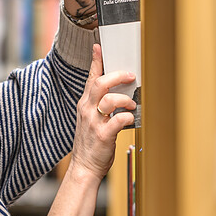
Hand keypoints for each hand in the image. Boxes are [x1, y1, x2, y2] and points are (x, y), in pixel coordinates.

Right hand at [71, 45, 134, 179]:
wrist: (84, 168)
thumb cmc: (91, 145)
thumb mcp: (90, 120)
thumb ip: (100, 105)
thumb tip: (118, 92)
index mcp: (85, 105)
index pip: (90, 78)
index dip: (95, 61)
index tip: (99, 47)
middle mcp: (87, 111)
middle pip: (101, 83)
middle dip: (118, 75)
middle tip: (130, 76)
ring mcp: (94, 123)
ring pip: (110, 99)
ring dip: (126, 99)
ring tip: (131, 105)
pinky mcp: (103, 135)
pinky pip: (119, 119)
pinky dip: (128, 117)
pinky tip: (130, 120)